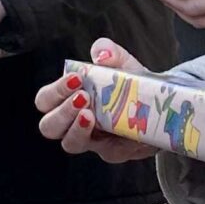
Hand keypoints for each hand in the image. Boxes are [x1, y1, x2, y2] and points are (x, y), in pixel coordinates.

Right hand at [34, 38, 158, 162]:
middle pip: (49, 126)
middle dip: (62, 111)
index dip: (55, 92)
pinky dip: (113, 138)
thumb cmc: (131, 86)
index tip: (76, 78)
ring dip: (77, 128)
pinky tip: (123, 127)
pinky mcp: (113, 151)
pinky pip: (107, 151)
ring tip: (90, 114)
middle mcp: (74, 122)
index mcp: (68, 99)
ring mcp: (92, 140)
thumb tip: (101, 53)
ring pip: (70, 143)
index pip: (45, 100)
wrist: (158, 108)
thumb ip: (110, 52)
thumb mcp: (122, 64)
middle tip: (83, 97)